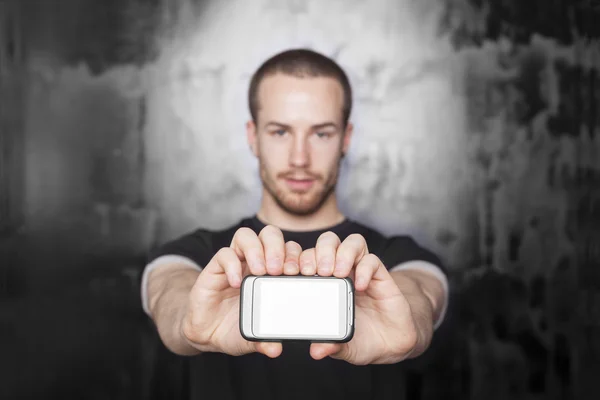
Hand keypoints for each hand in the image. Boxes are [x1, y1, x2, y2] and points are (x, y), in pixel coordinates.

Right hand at [180, 225, 300, 357]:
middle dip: (279, 248)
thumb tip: (275, 348)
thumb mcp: (255, 336)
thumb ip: (265, 341)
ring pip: (247, 235)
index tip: (306, 273)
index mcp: (274, 273)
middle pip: (271, 234)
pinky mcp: (215, 267)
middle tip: (281, 270)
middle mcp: (256, 261)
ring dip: (257, 249)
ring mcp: (236, 262)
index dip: (300, 256)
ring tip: (260, 271)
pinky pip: (224, 254)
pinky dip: (231, 265)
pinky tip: (236, 283)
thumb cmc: (237, 327)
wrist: (207, 332)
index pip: (291, 251)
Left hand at [299, 232, 418, 364]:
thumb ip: (330, 345)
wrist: (391, 343)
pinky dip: (364, 269)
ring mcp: (361, 271)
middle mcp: (341, 272)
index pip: (305, 257)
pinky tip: (359, 286)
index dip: (295, 257)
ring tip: (337, 273)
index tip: (290, 272)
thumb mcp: (342, 346)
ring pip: (351, 242)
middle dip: (318, 252)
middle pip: (327, 243)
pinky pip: (372, 260)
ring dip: (341, 253)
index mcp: (323, 283)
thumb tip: (316, 350)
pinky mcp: (380, 276)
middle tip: (314, 272)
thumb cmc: (361, 339)